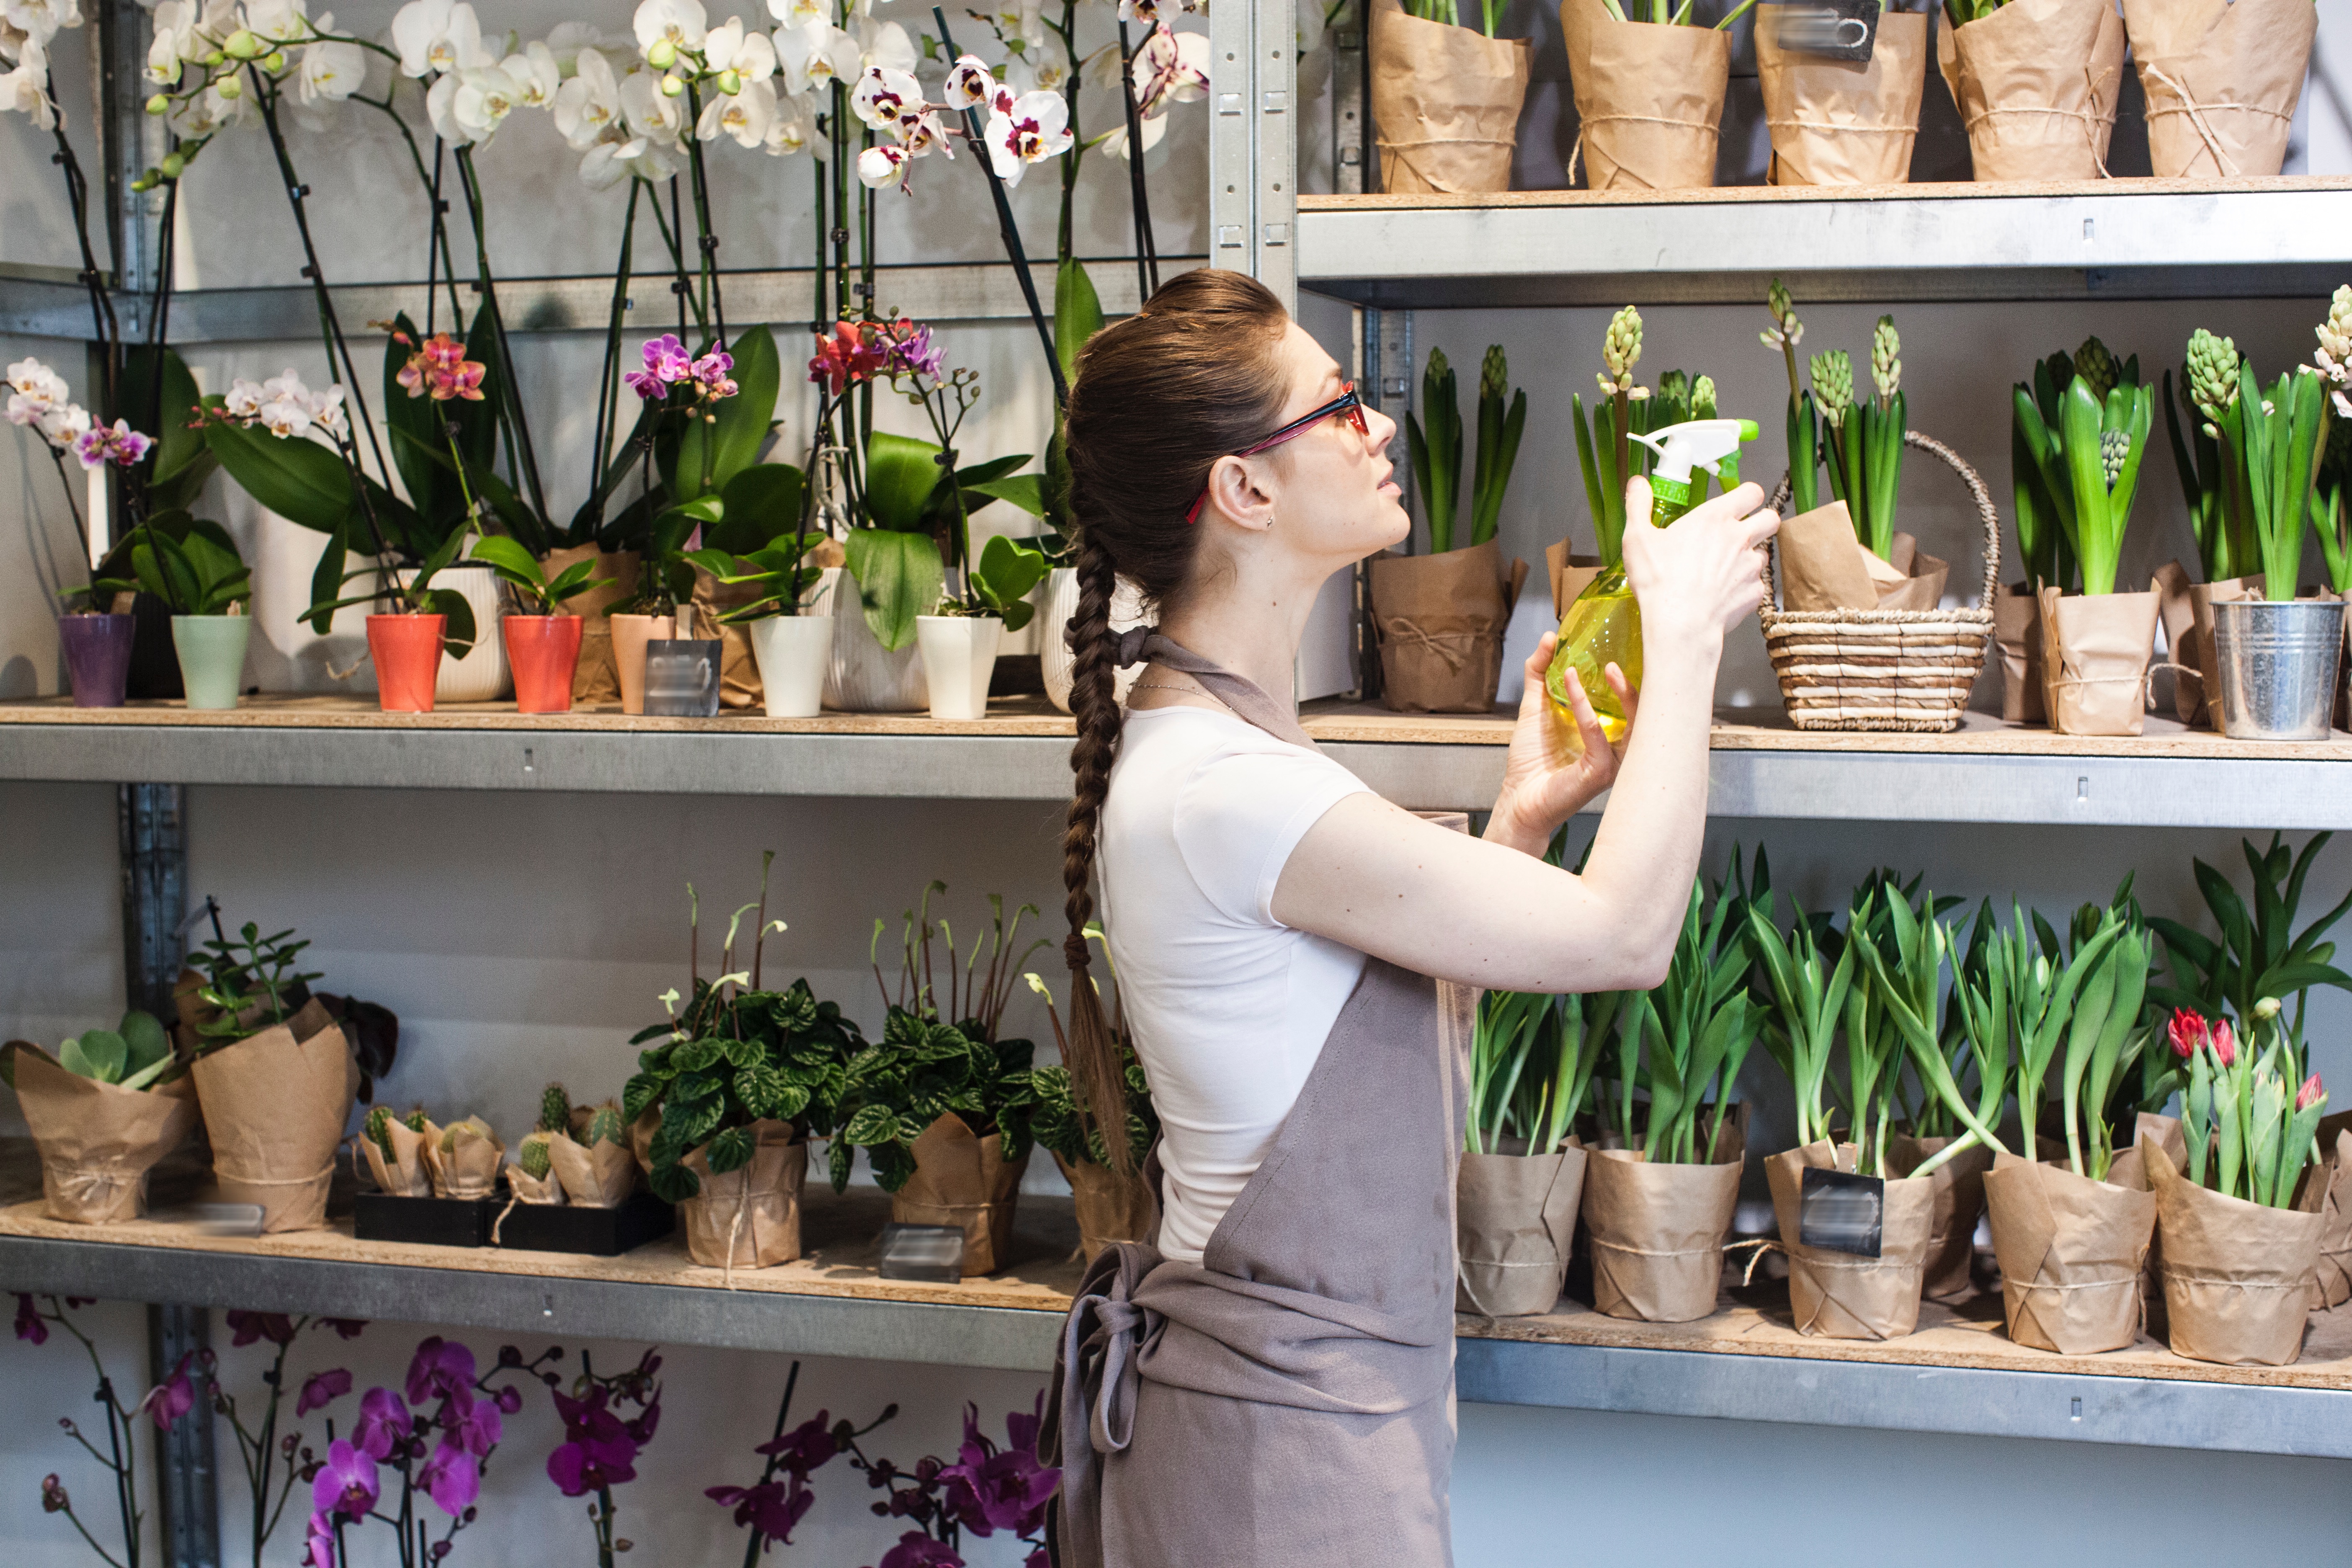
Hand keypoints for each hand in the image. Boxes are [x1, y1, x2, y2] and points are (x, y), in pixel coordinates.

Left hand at [1485, 631, 1635, 856]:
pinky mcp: (1599, 772)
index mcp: (1612, 734)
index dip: (1633, 676)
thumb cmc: (1532, 760)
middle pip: (1646, 713)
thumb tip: (1550, 637)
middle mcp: (1619, 748)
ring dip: (1623, 694)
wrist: (1517, 798)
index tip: (1618, 649)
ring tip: (1609, 668)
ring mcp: (1613, 762)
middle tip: (1621, 657)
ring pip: (1634, 724)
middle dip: (1640, 683)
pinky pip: (1598, 735)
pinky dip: (1585, 708)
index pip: (1637, 703)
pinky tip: (1573, 686)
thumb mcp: (1537, 707)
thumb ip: (1541, 673)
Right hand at [1620, 477, 1779, 653]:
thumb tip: (1637, 484)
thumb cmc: (1660, 581)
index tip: (1737, 503)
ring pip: (1763, 553)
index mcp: (1714, 518)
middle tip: (1742, 531)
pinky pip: (1757, 585)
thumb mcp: (1638, 537)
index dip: (1747, 495)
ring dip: (1750, 557)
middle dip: (1761, 521)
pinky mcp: (1754, 592)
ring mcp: (1750, 566)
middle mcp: (1739, 538)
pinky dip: (1743, 587)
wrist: (1679, 624)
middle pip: (1771, 518)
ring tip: (1726, 568)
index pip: (1752, 492)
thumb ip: (1639, 505)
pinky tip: (1723, 594)